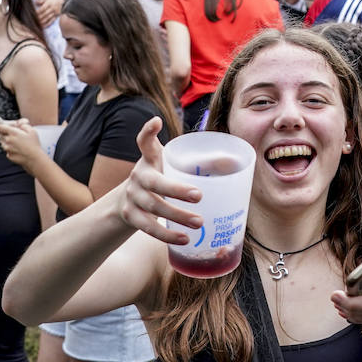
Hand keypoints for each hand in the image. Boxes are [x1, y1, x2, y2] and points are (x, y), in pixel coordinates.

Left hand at [0, 118, 42, 170]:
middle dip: (3, 132)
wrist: (34, 159)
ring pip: (3, 142)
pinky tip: (18, 149)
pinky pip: (7, 149)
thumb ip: (24, 124)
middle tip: (11, 132)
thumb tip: (19, 123)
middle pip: (0, 134)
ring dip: (7, 140)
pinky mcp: (9, 155)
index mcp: (13, 133)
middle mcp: (8, 140)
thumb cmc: (34, 144)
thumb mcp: (32, 130)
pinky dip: (10, 148)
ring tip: (17, 142)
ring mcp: (7, 149)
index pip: (0, 127)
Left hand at [35, 0, 63, 27]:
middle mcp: (52, 9)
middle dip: (38, 18)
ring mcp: (54, 14)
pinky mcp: (56, 17)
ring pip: (47, 19)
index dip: (37, 12)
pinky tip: (42, 27)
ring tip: (36, 24)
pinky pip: (51, 21)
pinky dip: (46, 24)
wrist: (63, 2)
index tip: (32, 14)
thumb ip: (41, 0)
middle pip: (44, 14)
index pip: (42, 9)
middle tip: (33, 21)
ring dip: (41, 22)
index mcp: (49, 4)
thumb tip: (35, 3)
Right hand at [119, 117, 202, 243]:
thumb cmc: (161, 178)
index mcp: (149, 159)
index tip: (156, 122)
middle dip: (177, 190)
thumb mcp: (171, 165)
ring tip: (199, 223)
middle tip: (199, 196)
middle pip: (156, 183)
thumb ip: (196, 162)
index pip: (145, 142)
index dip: (148, 132)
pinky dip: (166, 235)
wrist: (128, 200)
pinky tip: (184, 239)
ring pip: (154, 207)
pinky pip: (149, 228)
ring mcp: (133, 197)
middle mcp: (138, 176)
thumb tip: (233, 162)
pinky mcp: (131, 216)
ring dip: (177, 216)